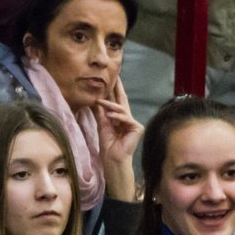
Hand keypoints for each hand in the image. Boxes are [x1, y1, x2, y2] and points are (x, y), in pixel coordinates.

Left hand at [95, 77, 142, 201]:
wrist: (112, 159)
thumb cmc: (108, 145)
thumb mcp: (102, 125)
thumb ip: (101, 112)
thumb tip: (96, 99)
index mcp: (119, 118)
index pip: (116, 101)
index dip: (114, 91)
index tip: (111, 79)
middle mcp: (127, 119)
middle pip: (122, 100)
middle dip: (118, 89)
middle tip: (116, 76)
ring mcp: (133, 123)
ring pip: (122, 109)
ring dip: (110, 105)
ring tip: (100, 101)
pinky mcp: (137, 128)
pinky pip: (126, 118)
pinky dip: (118, 117)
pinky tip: (110, 117)